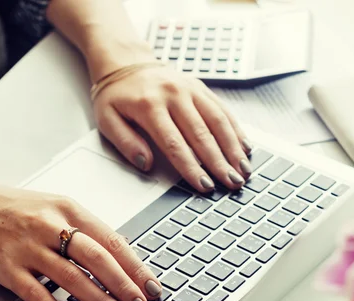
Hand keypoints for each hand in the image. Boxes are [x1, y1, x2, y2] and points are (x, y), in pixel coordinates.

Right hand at [0, 174, 160, 300]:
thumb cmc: (12, 208)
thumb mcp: (55, 207)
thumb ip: (86, 231)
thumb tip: (122, 260)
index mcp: (68, 209)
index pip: (113, 241)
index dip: (136, 268)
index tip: (152, 287)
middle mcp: (51, 226)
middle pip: (98, 260)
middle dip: (125, 287)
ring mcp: (28, 248)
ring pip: (73, 279)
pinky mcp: (6, 268)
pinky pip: (38, 294)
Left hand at [92, 66, 252, 193]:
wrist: (126, 62)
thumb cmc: (117, 96)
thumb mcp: (107, 120)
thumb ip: (125, 143)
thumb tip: (145, 163)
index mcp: (150, 106)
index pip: (175, 144)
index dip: (192, 167)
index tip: (204, 186)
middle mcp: (174, 95)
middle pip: (201, 135)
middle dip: (219, 162)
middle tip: (232, 183)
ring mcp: (191, 90)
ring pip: (217, 122)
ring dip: (233, 148)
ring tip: (243, 170)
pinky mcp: (201, 88)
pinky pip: (222, 110)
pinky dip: (236, 130)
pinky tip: (245, 148)